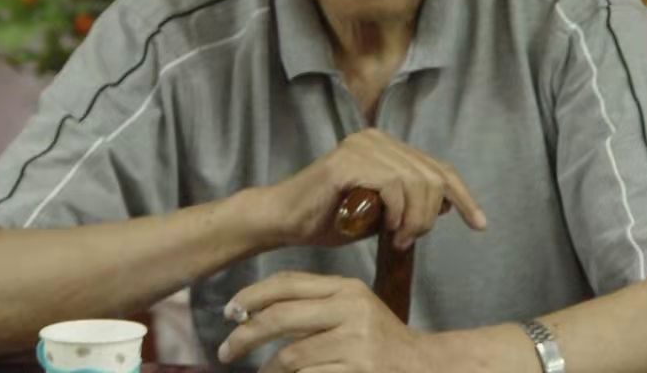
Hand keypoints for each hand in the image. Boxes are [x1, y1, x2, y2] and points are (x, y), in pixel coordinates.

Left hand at [217, 271, 429, 370]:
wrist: (421, 366)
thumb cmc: (379, 340)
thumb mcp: (353, 310)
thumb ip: (314, 306)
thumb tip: (254, 313)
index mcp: (347, 289)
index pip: (289, 283)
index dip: (252, 295)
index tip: (230, 311)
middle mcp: (351, 310)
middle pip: (281, 317)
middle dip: (245, 335)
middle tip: (226, 351)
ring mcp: (354, 343)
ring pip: (290, 356)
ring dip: (268, 370)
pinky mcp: (356, 371)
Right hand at [271, 129, 487, 249]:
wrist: (283, 220)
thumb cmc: (327, 219)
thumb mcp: (379, 213)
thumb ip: (408, 205)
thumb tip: (445, 205)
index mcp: (387, 147)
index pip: (438, 168)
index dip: (463, 196)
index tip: (480, 224)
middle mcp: (377, 139)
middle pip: (432, 176)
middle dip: (430, 215)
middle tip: (410, 240)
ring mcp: (363, 146)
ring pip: (416, 181)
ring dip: (414, 218)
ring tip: (398, 239)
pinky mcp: (348, 161)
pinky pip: (392, 185)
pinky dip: (397, 212)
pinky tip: (387, 229)